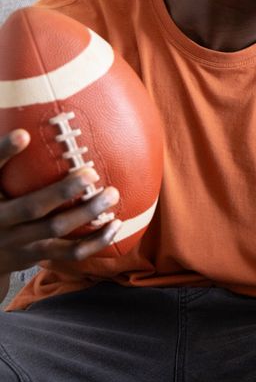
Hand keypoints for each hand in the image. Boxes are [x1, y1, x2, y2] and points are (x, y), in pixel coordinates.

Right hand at [0, 128, 121, 275]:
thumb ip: (5, 159)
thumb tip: (27, 125)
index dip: (3, 153)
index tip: (23, 135)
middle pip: (31, 207)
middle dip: (62, 191)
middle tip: (91, 173)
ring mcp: (17, 242)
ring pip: (54, 230)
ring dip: (86, 213)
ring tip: (112, 194)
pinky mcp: (34, 256)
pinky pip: (68, 253)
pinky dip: (94, 241)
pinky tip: (116, 225)